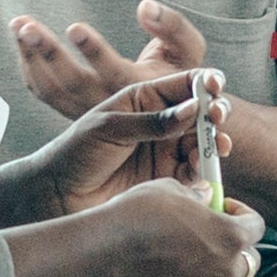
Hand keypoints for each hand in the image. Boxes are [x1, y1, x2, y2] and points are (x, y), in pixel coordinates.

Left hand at [12, 0, 211, 119]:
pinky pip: (45, 93)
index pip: (113, 74)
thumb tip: (145, 6)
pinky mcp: (73, 109)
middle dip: (48, 53)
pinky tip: (22, 41)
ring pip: (52, 90)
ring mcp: (89, 111)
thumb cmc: (182, 76)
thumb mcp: (189, 50)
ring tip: (19, 25)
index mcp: (140, 92)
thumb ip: (173, 26)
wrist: (170, 116)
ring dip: (31, 58)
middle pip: (73, 84)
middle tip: (27, 26)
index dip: (93, 51)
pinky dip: (30, 68)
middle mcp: (111, 107)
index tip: (75, 27)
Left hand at [36, 68, 231, 215]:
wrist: (59, 194)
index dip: (204, 82)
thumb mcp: (111, 128)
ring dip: (213, 144)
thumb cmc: (77, 151)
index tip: (216, 86)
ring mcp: (165, 151)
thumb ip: (152, 121)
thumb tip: (193, 109)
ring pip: (202, 143)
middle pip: (200, 113)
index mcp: (144, 99)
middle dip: (215, 114)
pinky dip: (203, 172)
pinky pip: (194, 173)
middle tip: (218, 118)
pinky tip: (202, 171)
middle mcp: (160, 122)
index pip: (183, 84)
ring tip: (216, 148)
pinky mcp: (167, 179)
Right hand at [86, 181, 264, 276]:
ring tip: (203, 258)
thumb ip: (199, 195)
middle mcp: (225, 269)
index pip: (257, 227)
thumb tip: (208, 196)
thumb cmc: (139, 213)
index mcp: (231, 236)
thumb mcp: (173, 189)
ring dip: (225, 273)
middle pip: (251, 262)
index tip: (224, 208)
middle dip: (239, 247)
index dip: (243, 214)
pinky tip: (184, 275)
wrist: (104, 250)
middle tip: (217, 235)